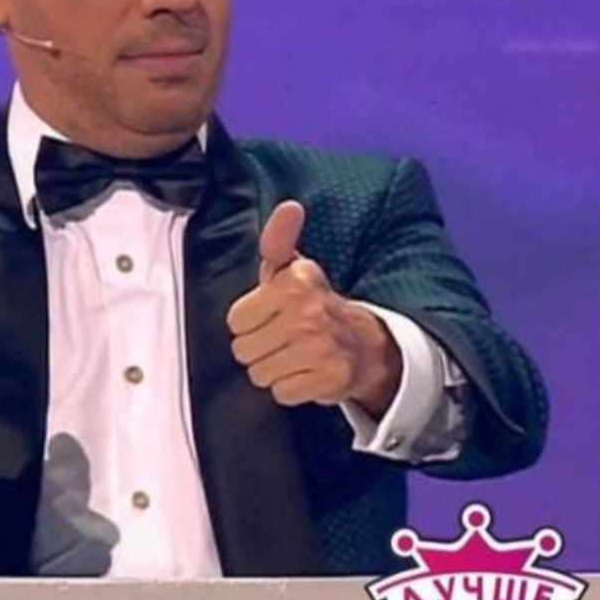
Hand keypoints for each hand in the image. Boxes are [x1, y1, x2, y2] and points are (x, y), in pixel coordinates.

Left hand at [226, 201, 401, 416]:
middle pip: (243, 350)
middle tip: (282, 338)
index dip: (248, 321)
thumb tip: (289, 207)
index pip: (235, 320)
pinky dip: (291, 388)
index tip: (270, 315)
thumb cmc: (313, 304)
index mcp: (296, 282)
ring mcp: (321, 347)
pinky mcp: (330, 378)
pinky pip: (282, 393)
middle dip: (258, 348)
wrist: (364, 344)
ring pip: (260, 374)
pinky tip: (307, 371)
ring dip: (273, 369)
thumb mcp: (292, 269)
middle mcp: (309, 312)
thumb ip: (278, 239)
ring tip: (294, 354)